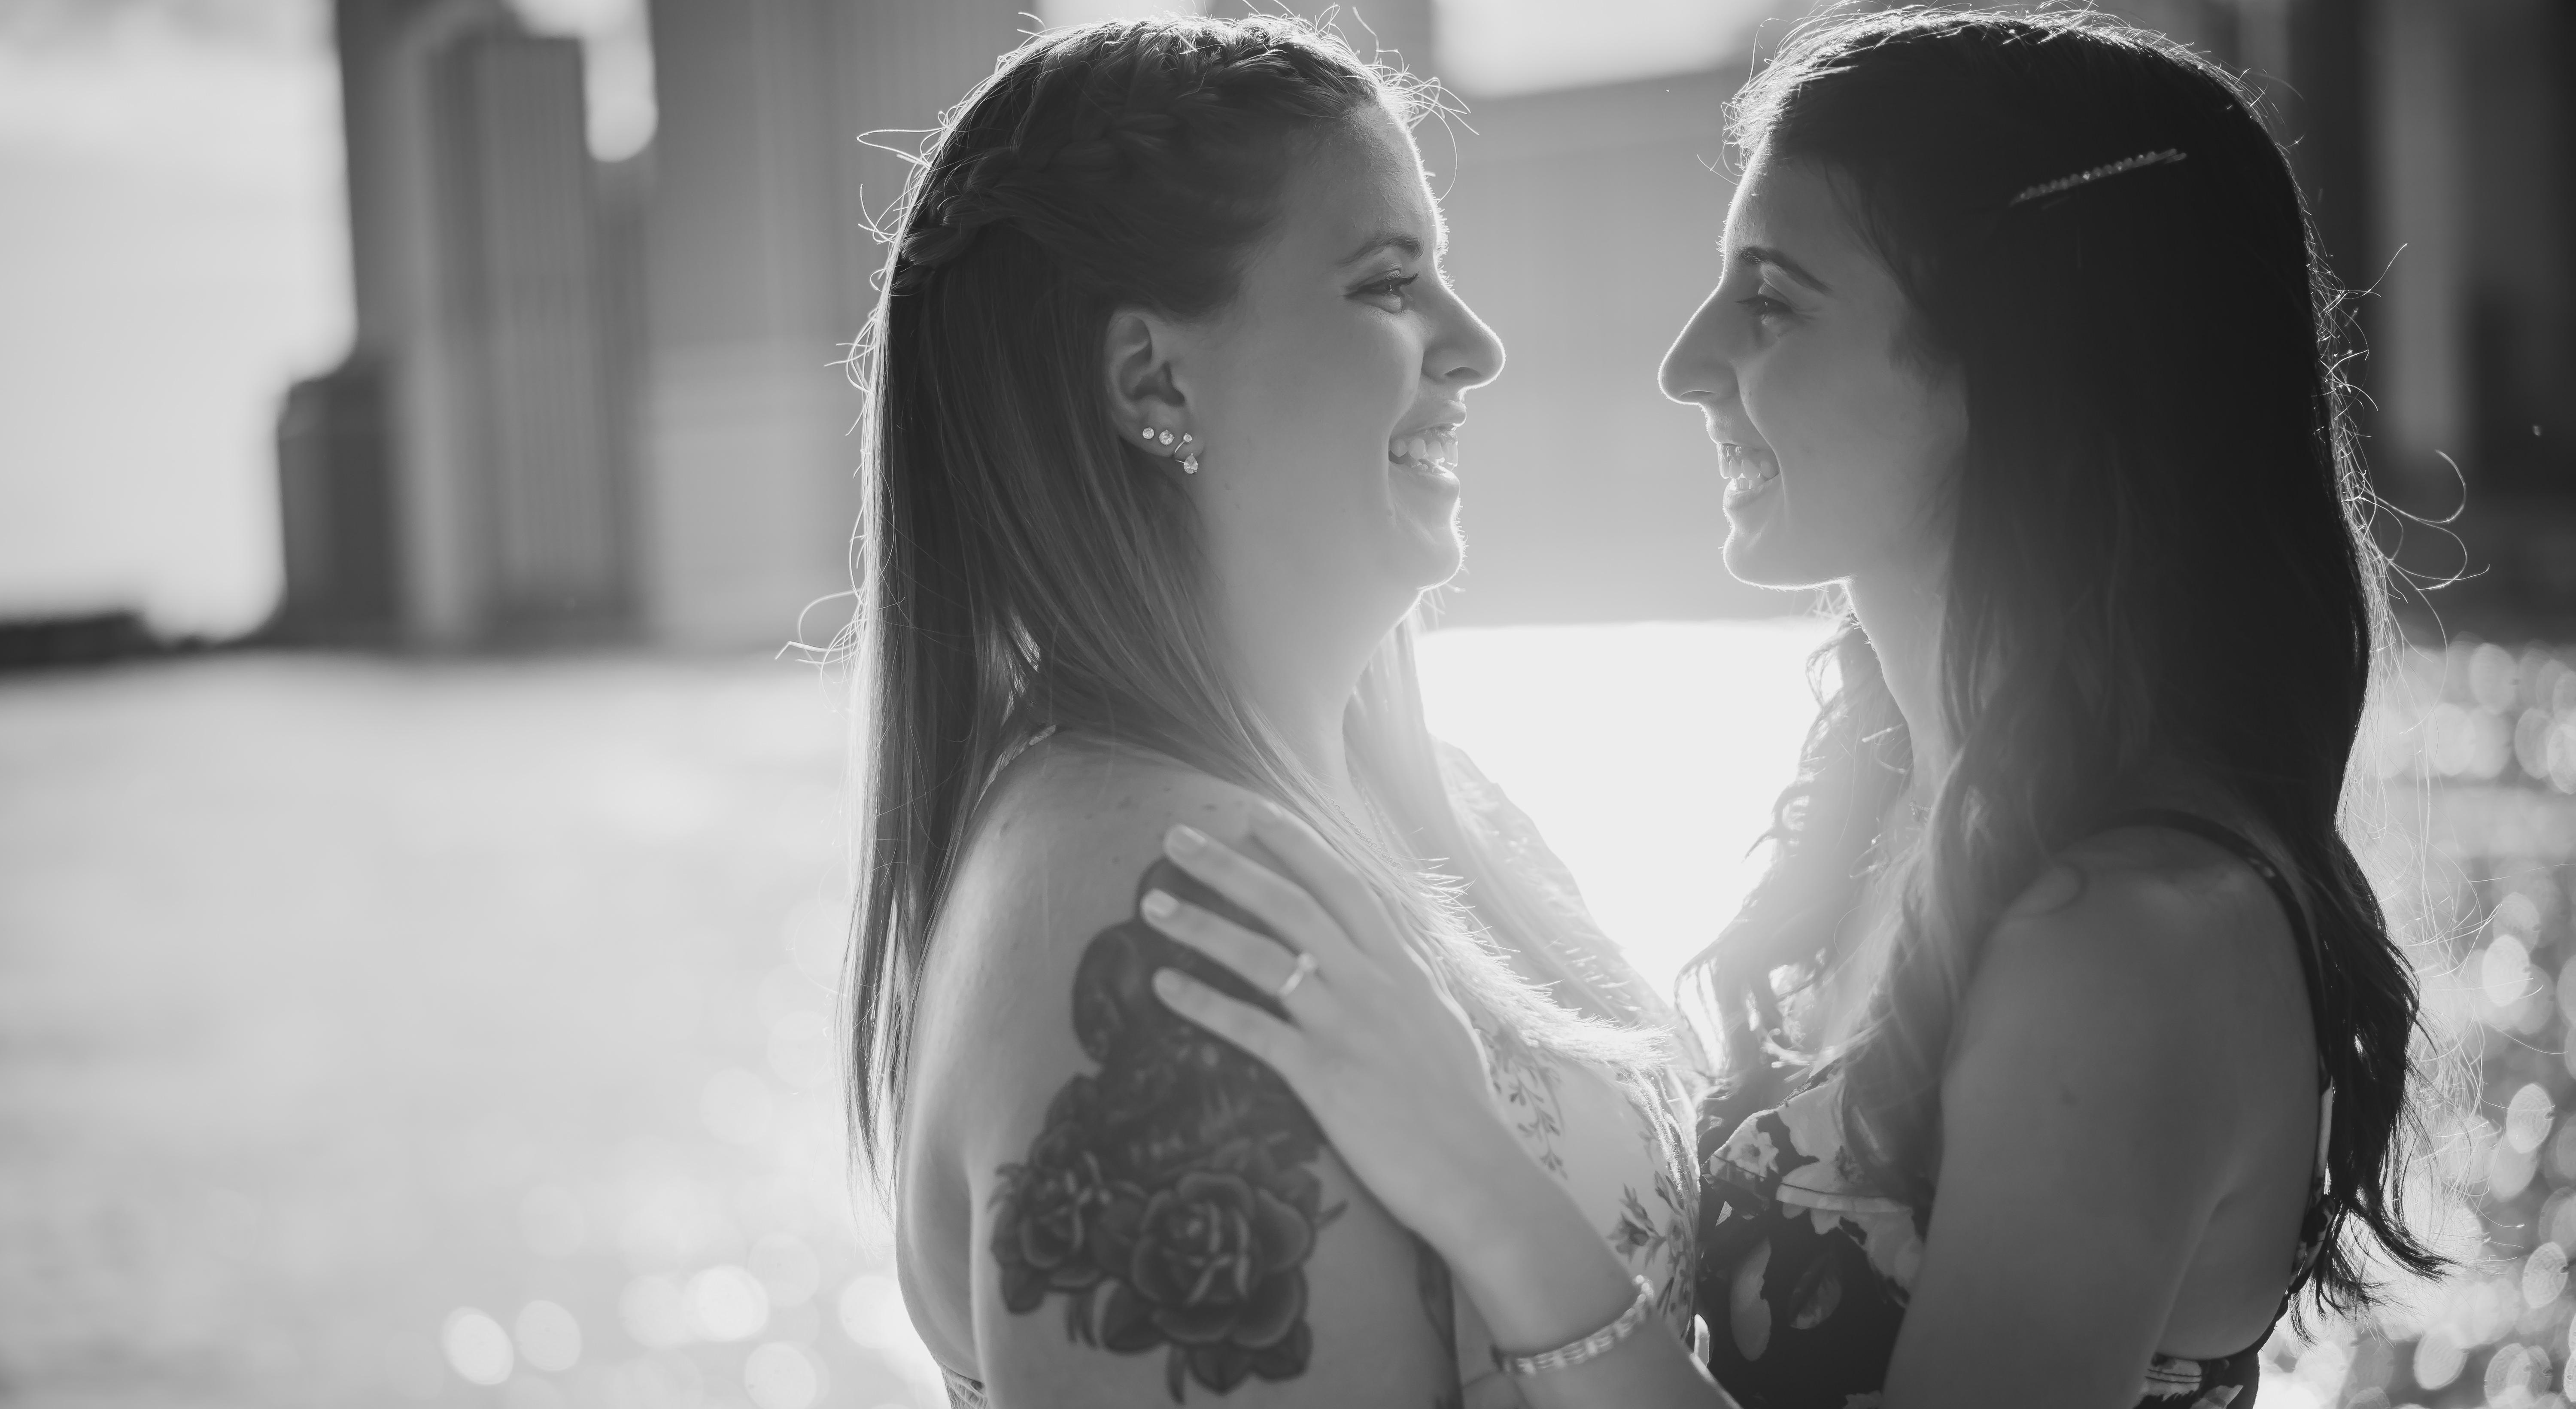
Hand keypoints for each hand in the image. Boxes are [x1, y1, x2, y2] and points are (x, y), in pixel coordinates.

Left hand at [1140, 804, 1532, 1258]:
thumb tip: (1398, 954)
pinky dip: (1203, 1004)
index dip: (1298, 847)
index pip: (1345, 887)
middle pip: (1292, 905)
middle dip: (1230, 866)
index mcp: (1404, 967)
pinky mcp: (1323, 1076)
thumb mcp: (1442, 1023)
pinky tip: (1163, 986)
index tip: (1254, 814)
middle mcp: (1373, 983)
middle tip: (1176, 838)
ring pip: (1262, 957)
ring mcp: (1346, 1027)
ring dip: (1201, 925)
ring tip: (1151, 904)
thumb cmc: (1462, 1108)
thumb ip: (1411, 982)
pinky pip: (1251, 1030)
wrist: (1475, 1175)